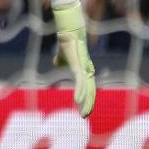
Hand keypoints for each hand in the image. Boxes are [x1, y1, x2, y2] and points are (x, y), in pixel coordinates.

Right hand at [52, 0, 96, 117]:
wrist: (67, 33)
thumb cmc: (66, 43)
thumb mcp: (61, 56)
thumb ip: (60, 62)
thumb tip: (57, 64)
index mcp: (83, 70)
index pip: (88, 87)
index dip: (87, 98)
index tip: (83, 110)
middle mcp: (86, 70)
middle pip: (91, 90)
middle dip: (89, 104)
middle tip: (84, 116)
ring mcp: (84, 69)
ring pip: (88, 88)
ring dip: (86, 102)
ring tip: (84, 113)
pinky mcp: (80, 66)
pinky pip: (81, 82)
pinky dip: (80, 92)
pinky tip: (78, 101)